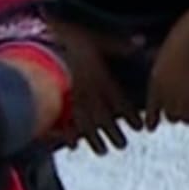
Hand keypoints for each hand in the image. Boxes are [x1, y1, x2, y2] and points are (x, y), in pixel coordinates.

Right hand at [51, 19, 145, 154]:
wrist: (47, 43)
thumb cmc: (74, 38)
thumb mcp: (100, 38)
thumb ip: (120, 44)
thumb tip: (141, 42)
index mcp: (101, 78)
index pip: (120, 102)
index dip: (130, 116)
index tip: (139, 127)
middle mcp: (89, 91)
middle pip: (104, 118)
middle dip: (114, 133)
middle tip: (122, 145)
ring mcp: (71, 98)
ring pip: (85, 124)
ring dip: (94, 139)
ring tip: (102, 151)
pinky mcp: (57, 100)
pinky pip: (62, 120)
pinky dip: (67, 134)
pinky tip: (73, 145)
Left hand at [143, 15, 188, 126]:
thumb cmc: (182, 34)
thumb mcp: (163, 51)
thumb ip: (159, 64)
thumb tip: (153, 61)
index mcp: (155, 81)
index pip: (151, 109)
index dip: (151, 119)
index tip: (151, 127)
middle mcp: (166, 93)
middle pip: (170, 116)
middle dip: (176, 114)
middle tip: (185, 110)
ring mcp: (184, 97)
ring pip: (184, 119)